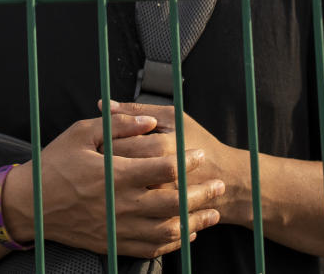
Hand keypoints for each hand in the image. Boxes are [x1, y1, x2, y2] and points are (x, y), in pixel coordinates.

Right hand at [2, 113, 224, 258]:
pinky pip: (150, 248)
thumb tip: (149, 120)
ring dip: (194, 223)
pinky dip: (172, 243)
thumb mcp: (82, 132)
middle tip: (218, 185)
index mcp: (115, 174)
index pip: (163, 169)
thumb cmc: (55, 163)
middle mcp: (120, 204)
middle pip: (173, 203)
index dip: (187, 161)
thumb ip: (118, 124)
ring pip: (166, 231)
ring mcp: (118, 228)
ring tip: (211, 213)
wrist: (29, 205)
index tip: (199, 153)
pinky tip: (185, 234)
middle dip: (201, 195)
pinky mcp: (113, 244)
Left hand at [104, 101, 243, 223]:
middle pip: (115, 169)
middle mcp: (160, 176)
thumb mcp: (174, 119)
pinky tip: (120, 191)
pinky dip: (121, 201)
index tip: (96, 139)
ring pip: (119, 191)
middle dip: (101, 162)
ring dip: (108, 183)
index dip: (101, 141)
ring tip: (105, 174)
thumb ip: (138, 110)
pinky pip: (131, 211)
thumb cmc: (199, 142)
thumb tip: (103, 105)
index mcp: (162, 146)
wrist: (228, 181)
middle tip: (95, 157)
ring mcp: (160, 200)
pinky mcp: (161, 217)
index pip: (117, 143)